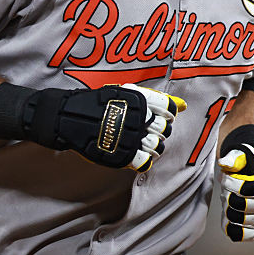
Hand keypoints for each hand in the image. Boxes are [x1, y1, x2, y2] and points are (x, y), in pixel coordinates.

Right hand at [22, 83, 185, 171]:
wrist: (70, 117)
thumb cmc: (99, 102)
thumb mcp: (126, 92)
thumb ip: (156, 100)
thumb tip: (183, 106)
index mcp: (141, 101)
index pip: (168, 109)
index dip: (165, 114)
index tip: (157, 116)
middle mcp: (139, 119)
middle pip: (164, 129)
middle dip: (158, 131)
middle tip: (145, 130)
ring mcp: (132, 138)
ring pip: (157, 146)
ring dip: (152, 146)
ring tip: (140, 143)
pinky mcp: (123, 155)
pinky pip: (144, 162)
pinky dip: (143, 160)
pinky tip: (135, 155)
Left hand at [218, 144, 253, 241]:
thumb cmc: (251, 168)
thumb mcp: (245, 157)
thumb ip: (234, 159)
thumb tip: (224, 164)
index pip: (249, 188)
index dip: (231, 184)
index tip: (224, 179)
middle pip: (242, 205)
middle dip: (227, 196)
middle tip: (226, 191)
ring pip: (238, 219)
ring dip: (227, 210)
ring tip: (228, 201)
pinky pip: (241, 235)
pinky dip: (230, 226)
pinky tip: (228, 216)